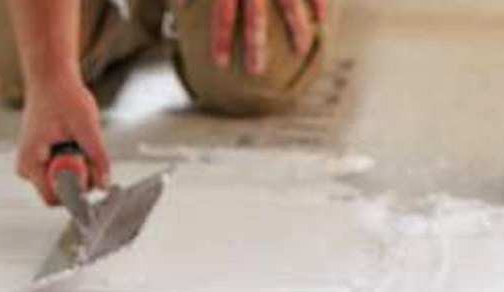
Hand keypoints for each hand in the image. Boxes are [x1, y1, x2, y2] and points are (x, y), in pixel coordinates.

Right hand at [16, 77, 109, 205]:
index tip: (91, 169)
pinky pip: (63, 173)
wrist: (51, 80)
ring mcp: (33, 167)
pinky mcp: (40, 162)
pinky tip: (73, 141)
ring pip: (64, 183)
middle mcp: (27, 169)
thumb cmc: (63, 97)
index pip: (54, 197)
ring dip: (79, 167)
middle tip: (86, 148)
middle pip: (61, 192)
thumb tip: (105, 184)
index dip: (77, 190)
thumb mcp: (86, 126)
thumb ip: (97, 157)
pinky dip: (75, 161)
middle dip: (81, 176)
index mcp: (30, 162)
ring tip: (77, 139)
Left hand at [197, 0, 326, 74]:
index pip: (222, 15)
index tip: (220, 64)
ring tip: (301, 51)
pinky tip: (322, 19)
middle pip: (255, 17)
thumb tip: (180, 4)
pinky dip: (318, 2)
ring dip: (297, 29)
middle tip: (256, 72)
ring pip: (289, 4)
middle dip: (256, 46)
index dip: (220, 39)